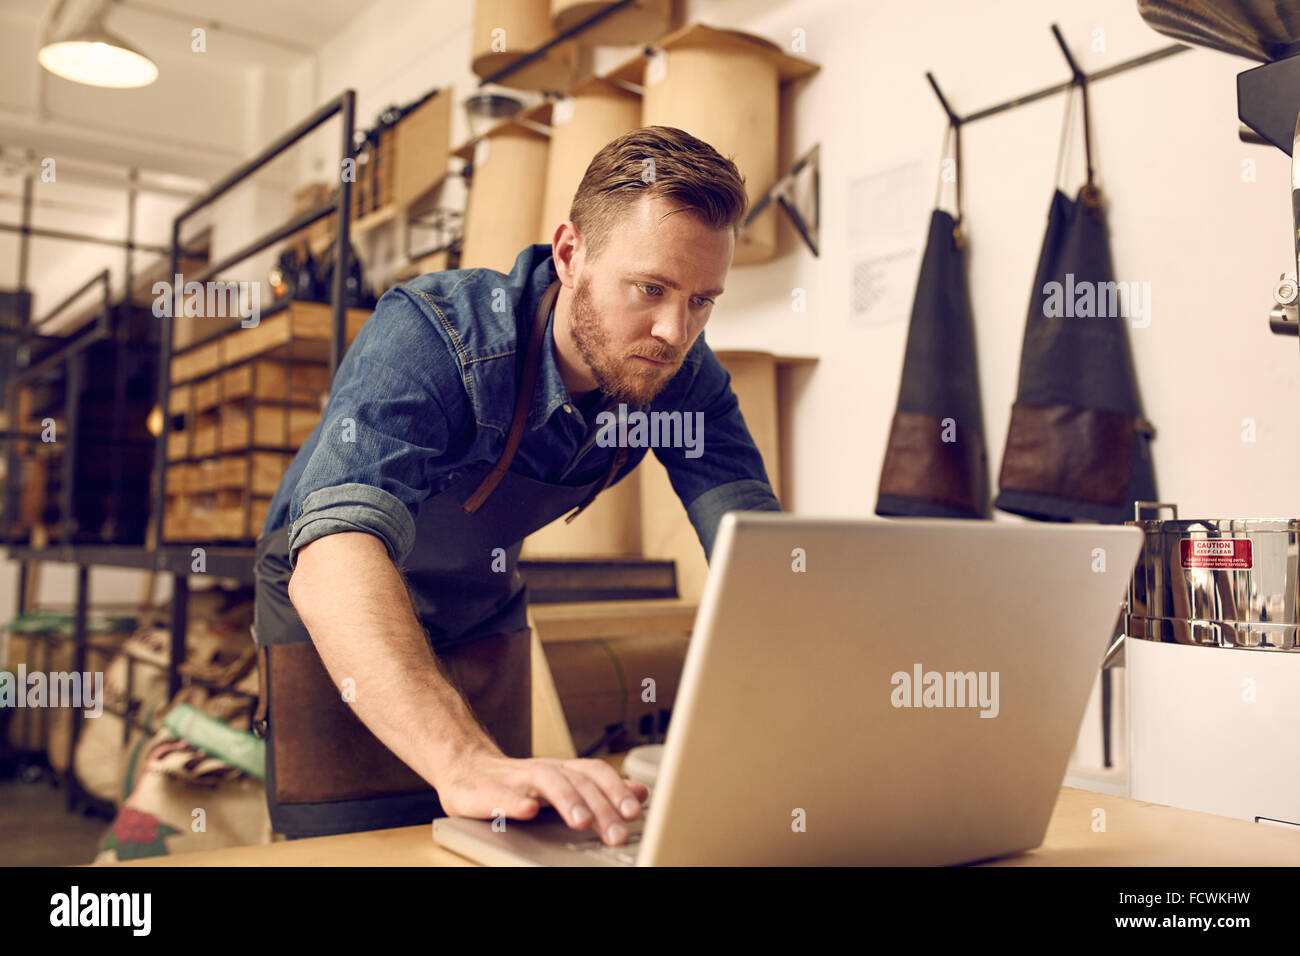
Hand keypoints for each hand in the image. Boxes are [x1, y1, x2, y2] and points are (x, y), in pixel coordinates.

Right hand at [435, 753, 649, 845]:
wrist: (465, 771)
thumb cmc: (519, 784)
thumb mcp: (564, 784)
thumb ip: (600, 789)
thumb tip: (641, 792)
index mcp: (563, 770)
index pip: (595, 773)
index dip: (616, 789)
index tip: (635, 812)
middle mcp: (544, 770)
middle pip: (578, 781)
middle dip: (601, 807)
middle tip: (617, 833)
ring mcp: (516, 779)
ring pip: (546, 781)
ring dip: (567, 800)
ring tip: (581, 821)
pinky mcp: (487, 791)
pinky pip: (502, 795)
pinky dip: (515, 802)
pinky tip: (526, 811)